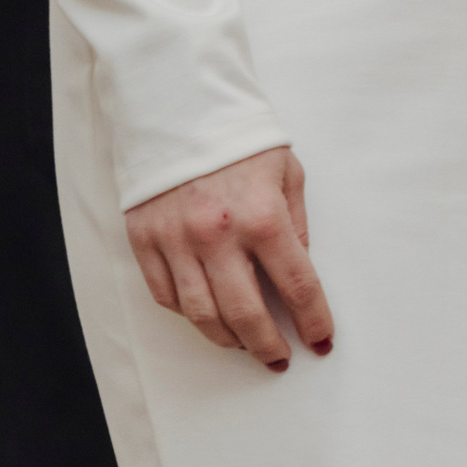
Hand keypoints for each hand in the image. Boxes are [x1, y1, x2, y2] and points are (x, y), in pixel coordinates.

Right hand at [123, 147, 333, 371]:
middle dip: (268, 344)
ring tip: (245, 345)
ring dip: (228, 339)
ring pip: (201, 315)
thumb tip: (298, 271)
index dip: (312, 321)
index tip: (321, 341)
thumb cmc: (241, 142)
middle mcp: (217, 235)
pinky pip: (166, 296)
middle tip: (280, 358)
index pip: (297, 286)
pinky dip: (189, 316)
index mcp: (262, 217)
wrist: (179, 109)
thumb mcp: (288, 174)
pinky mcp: (144, 240)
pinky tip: (207, 317)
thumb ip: (295, 226)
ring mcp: (176, 241)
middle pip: (246, 314)